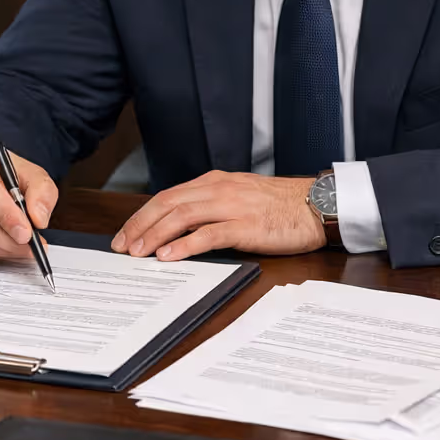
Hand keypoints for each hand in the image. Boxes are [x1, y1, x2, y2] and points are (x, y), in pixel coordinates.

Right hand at [0, 140, 57, 259]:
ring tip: (21, 249)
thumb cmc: (4, 173)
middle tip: (29, 247)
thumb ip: (41, 192)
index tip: (26, 234)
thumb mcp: (31, 173)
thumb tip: (38, 219)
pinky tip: (4, 249)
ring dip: (0, 249)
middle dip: (6, 239)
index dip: (6, 216)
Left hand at [110, 171, 325, 261]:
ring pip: (182, 217)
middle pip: (167, 204)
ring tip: (138, 253)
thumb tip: (179, 229)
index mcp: (214, 182)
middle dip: (140, 225)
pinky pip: (208, 234)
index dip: (142, 215)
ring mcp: (232, 206)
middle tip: (122, 246)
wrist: (317, 206)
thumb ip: (211, 208)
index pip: (168, 196)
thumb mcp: (239, 198)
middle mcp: (219, 189)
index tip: (125, 234)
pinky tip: (168, 256)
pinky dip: (184, 245)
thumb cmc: (280, 207)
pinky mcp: (246, 226)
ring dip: (155, 235)